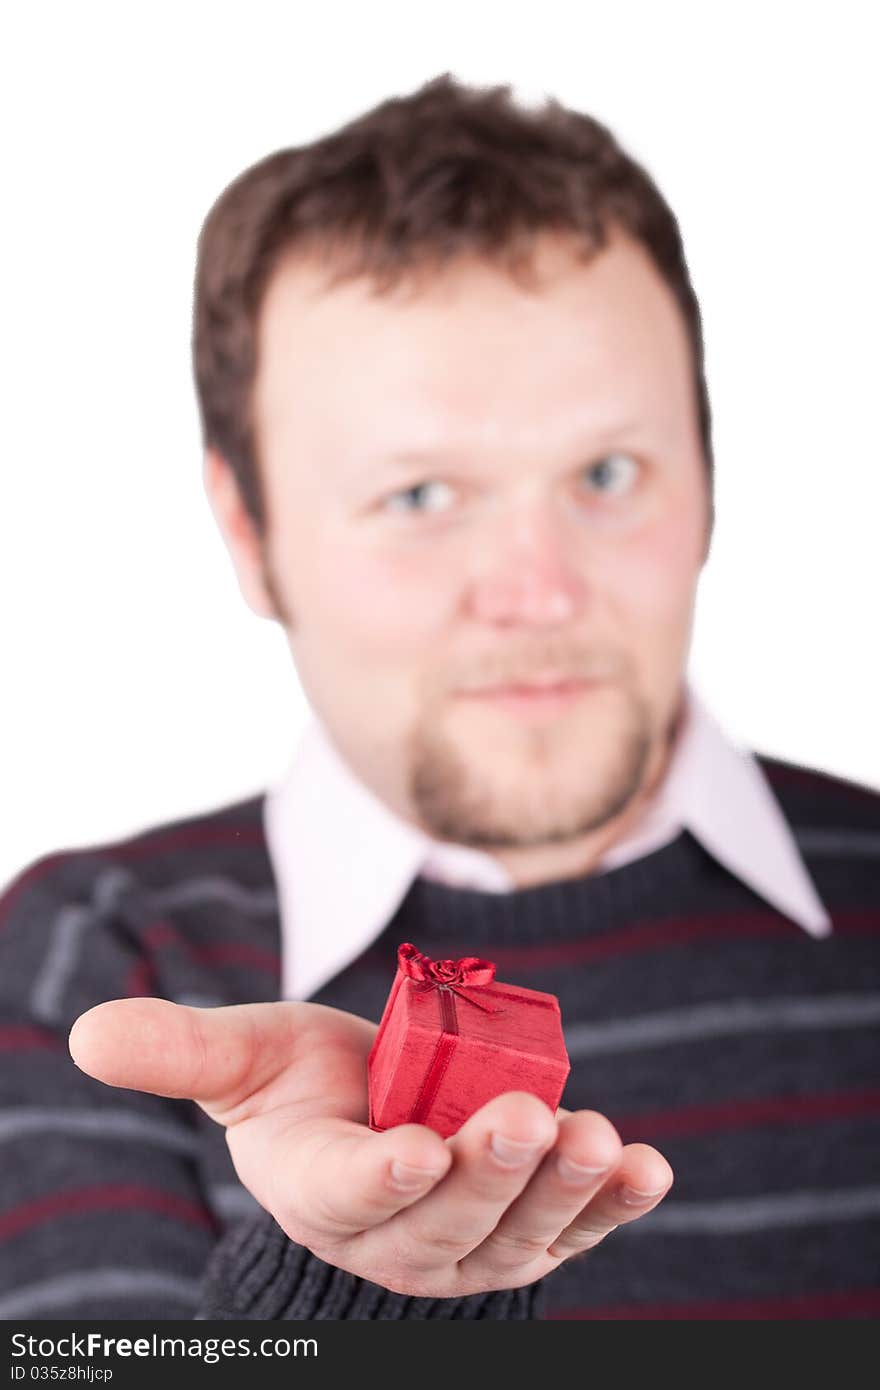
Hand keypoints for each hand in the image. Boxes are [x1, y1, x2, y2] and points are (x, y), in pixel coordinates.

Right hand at [68, 997, 672, 1297]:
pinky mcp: (530, 1227)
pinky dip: (618, 1203)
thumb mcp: (244, 1058)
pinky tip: (650, 1169)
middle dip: (488, 1171)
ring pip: (520, 1230)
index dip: (382, 1178)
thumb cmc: (303, 1087)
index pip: (350, 1195)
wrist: (371, 1121)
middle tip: (522, 1118)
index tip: (414, 1151)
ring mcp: (472, 1242)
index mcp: (321, 1190)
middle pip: (448, 1217)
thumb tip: (87, 1032)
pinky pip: (577, 1225)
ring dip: (564, 1189)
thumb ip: (180, 1050)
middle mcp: (399, 1236)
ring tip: (600, 1138)